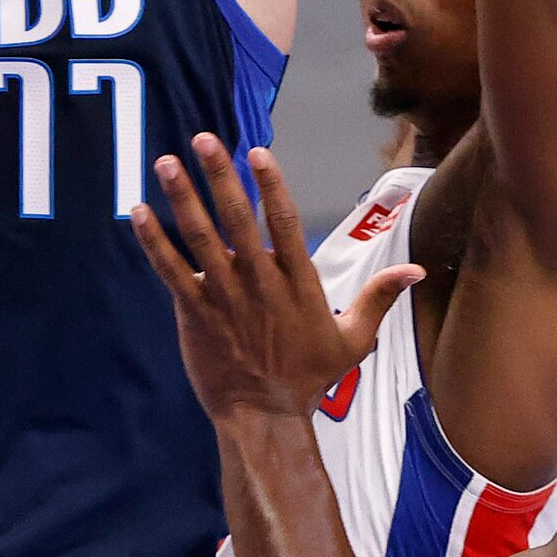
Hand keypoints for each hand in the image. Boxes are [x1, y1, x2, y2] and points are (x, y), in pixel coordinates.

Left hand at [131, 134, 420, 420]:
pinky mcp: (195, 314)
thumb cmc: (310, 376)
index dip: (272, 186)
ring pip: (201, 240)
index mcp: (298, 284)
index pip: (286, 224)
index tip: (257, 153)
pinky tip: (139, 213)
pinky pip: (172, 272)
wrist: (265, 417)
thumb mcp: (355, 339)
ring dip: (182, 199)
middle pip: (238, 221)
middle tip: (203, 139)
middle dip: (219, 178)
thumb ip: (379, 297)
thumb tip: (417, 270)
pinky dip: (154, 242)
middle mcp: (260, 284)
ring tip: (166, 163)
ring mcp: (224, 298)